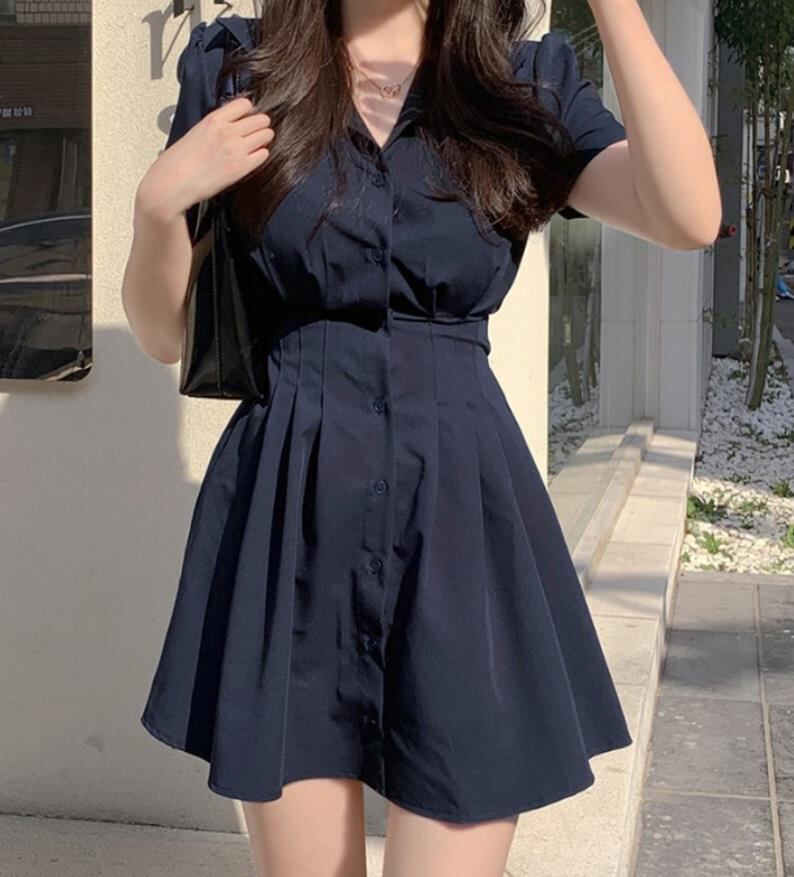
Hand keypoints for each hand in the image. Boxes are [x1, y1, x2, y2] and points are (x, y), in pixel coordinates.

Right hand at [138, 96, 273, 224]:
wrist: (173, 183)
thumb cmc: (178, 161)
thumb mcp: (196, 132)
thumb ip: (216, 126)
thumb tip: (231, 126)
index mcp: (214, 119)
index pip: (245, 104)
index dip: (249, 112)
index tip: (247, 118)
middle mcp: (227, 131)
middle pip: (261, 119)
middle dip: (260, 126)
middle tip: (255, 134)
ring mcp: (236, 149)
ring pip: (266, 134)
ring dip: (263, 139)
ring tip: (255, 146)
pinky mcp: (241, 168)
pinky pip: (264, 155)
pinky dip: (261, 156)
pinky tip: (252, 159)